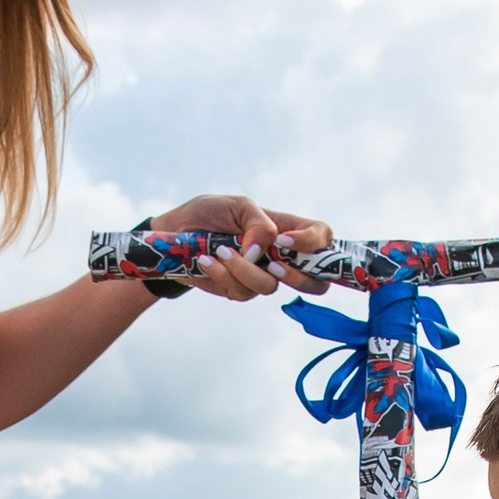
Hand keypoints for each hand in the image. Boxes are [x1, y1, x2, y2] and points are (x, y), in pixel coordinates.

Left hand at [149, 194, 331, 298]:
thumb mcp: (237, 206)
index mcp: (288, 229)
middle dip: (298, 278)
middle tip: (272, 266)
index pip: (323, 237)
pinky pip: (242, 292)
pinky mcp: (240, 289)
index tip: (285, 241)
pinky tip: (207, 261)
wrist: (175, 234)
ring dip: (243, 270)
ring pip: (270, 287)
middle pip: (316, 281)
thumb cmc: (209, 213)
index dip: (314, 243)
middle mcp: (282, 256)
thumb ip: (258, 224)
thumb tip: (263, 253)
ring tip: (220, 251)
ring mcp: (262, 276)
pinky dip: (223, 275)